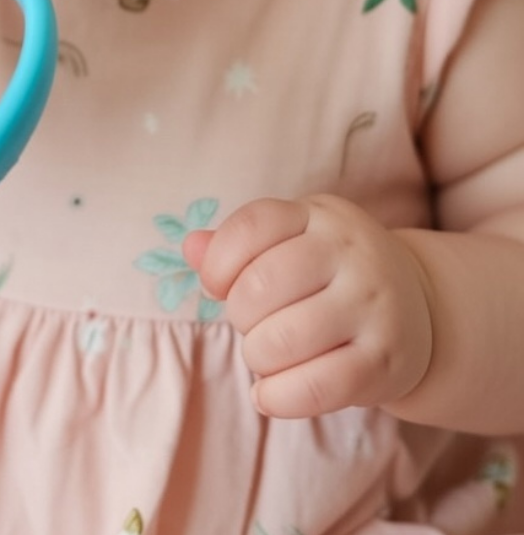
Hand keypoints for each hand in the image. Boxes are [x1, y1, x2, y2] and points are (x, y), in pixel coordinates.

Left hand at [183, 194, 433, 417]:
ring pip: (282, 339)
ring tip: (267, 355)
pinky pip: (316, 387)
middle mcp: (349, 252)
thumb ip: (235, 244)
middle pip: (259, 286)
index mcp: (318, 215)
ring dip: (257, 357)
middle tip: (254, 324)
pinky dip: (278, 398)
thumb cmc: (330, 274)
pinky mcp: (386, 360)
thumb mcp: (289, 242)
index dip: (219, 262)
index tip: (218, 285)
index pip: (252, 226)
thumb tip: (191, 248)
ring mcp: (372, 305)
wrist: (422, 308)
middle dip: (240, 316)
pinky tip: (268, 395)